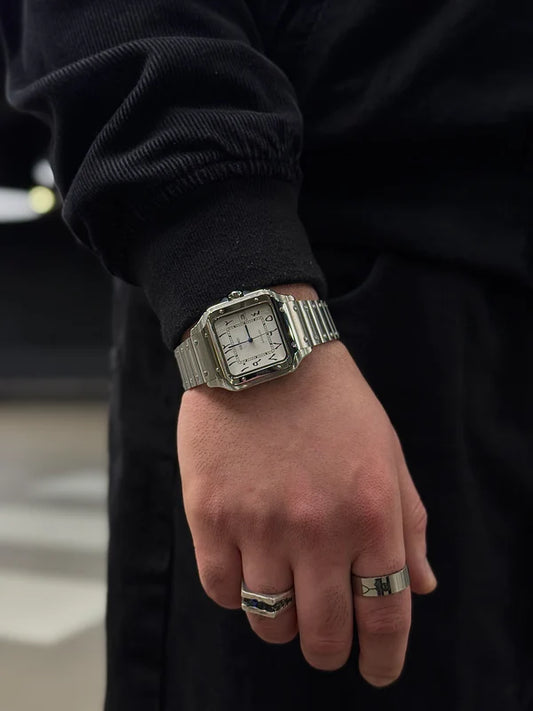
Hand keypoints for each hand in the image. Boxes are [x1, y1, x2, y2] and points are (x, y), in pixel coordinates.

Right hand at [177, 298, 435, 686]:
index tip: (377, 672)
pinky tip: (247, 566)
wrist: (263, 351)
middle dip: (329, 650)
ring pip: (269, 619)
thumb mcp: (386, 454)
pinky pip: (222, 590)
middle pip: (324, 632)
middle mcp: (318, 527)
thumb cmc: (333, 403)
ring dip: (281, 620)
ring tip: (284, 590)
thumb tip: (420, 588)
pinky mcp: (210, 515)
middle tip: (325, 642)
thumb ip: (408, 525)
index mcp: (371, 513)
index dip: (384, 657)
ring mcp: (259, 524)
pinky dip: (237, 592)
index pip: (385, 613)